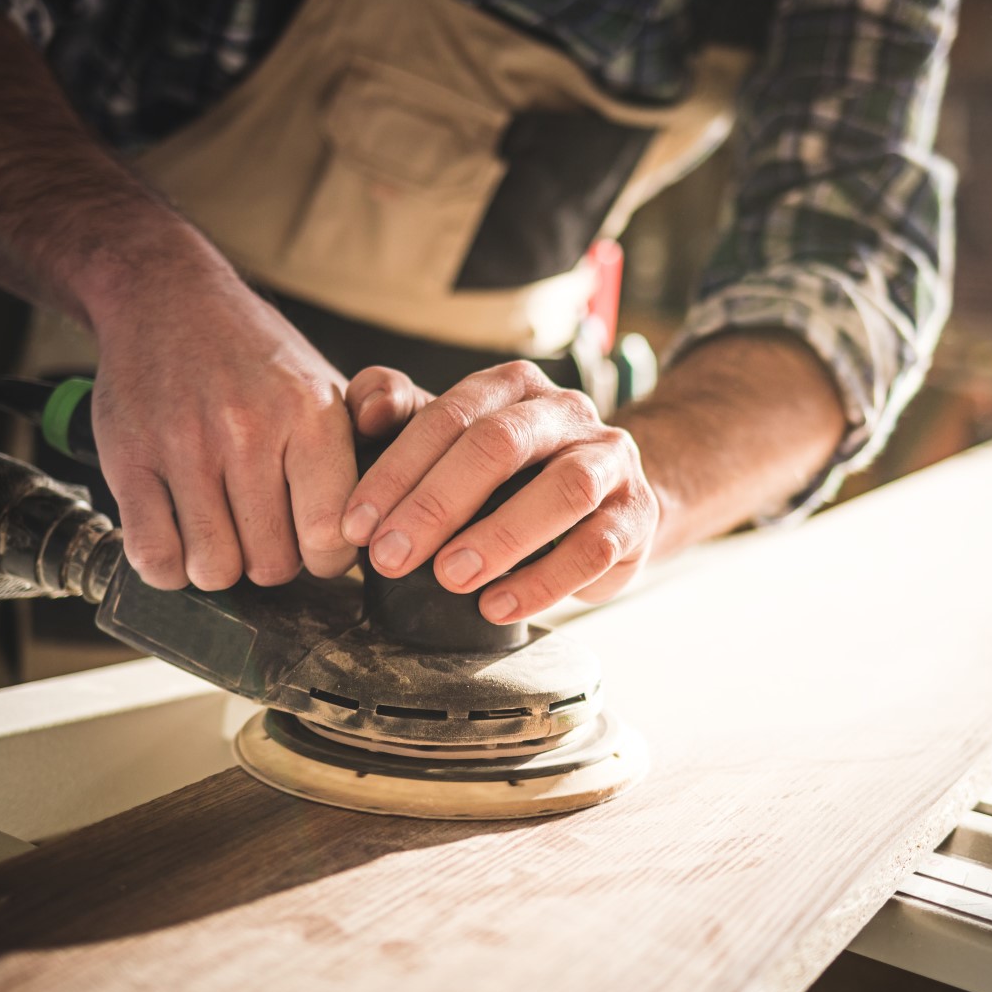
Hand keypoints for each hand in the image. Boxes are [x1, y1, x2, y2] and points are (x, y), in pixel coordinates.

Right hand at [89, 264, 370, 590]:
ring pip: (213, 567)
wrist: (168, 298)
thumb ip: (375, 438)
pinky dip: (169, 568)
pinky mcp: (129, 457)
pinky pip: (154, 555)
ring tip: (223, 535)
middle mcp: (249, 428)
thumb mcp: (329, 384)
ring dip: (219, 566)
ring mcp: (184, 444)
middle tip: (264, 534)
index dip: (326, 560)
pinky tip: (180, 541)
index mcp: (311, 414)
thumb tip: (386, 514)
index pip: (330, 535)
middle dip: (271, 562)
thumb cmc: (257, 359)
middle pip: (271, 563)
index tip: (315, 547)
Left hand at [339, 361, 660, 622]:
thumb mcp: (451, 438)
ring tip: (450, 578)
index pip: (449, 415)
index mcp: (512, 385)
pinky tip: (497, 607)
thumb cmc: (508, 474)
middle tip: (391, 557)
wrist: (603, 500)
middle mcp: (566, 411)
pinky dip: (543, 582)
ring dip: (500, 537)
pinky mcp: (635, 514)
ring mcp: (609, 460)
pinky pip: (596, 547)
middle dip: (438, 503)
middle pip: (502, 444)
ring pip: (564, 490)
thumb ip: (398, 410)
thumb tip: (366, 409)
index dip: (397, 470)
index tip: (356, 525)